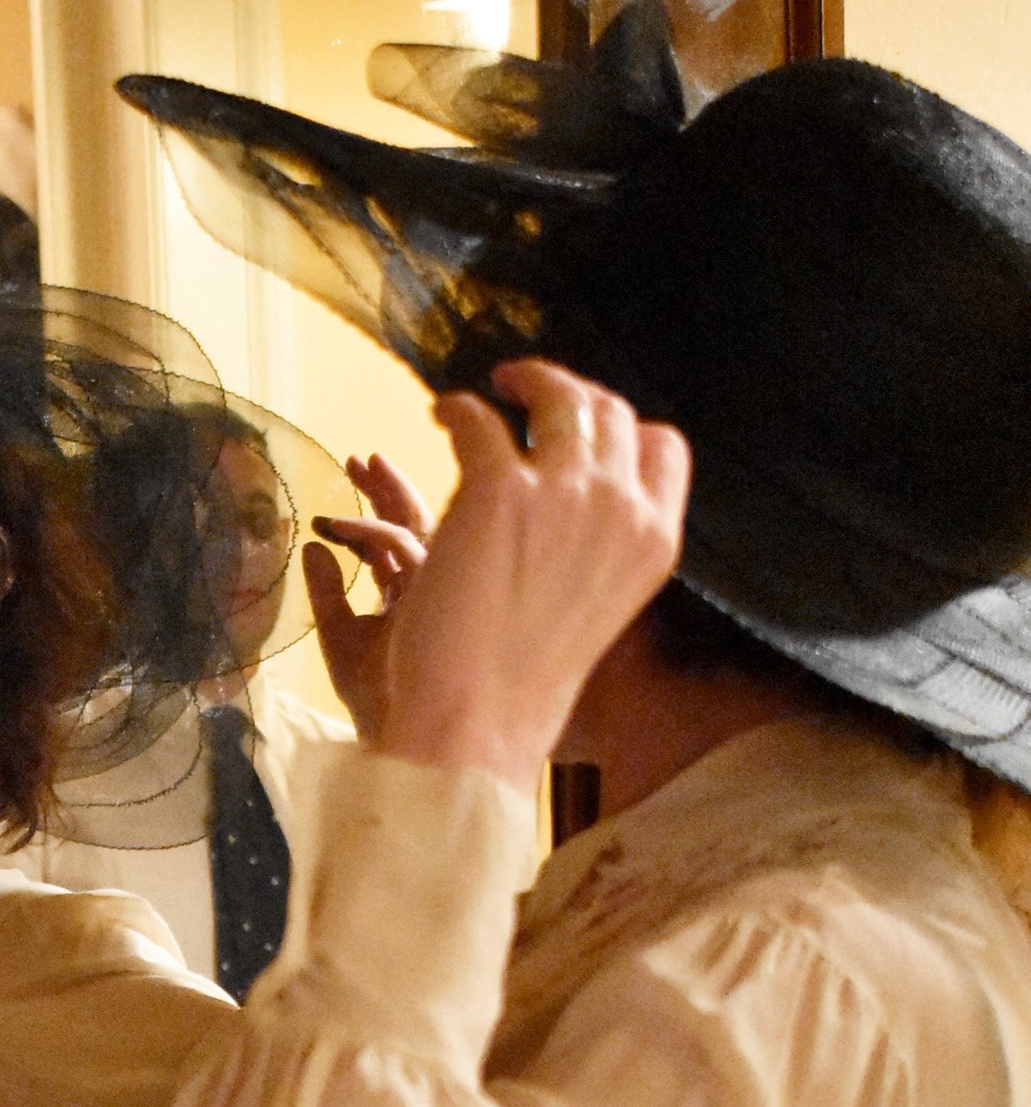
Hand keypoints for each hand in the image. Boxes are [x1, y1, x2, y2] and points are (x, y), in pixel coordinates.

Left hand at [304, 453, 433, 737]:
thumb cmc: (382, 710)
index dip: (383, 504)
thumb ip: (328, 596)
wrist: (414, 754)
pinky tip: (335, 528)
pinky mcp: (451, 597)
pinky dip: (372, 532)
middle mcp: (448, 591)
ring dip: (387, 493)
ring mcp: (455, 592)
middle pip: (426, 522)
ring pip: (427, 524)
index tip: (353, 474)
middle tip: (359, 457)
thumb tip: (309, 550)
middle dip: (392, 486)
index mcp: (429, 602)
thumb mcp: (343, 643)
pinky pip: (414, 547)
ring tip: (353, 468)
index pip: (413, 538)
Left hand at [307, 362, 689, 789]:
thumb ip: (596, 550)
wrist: (476, 724)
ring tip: (487, 392)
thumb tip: (576, 506)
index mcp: (652, 543)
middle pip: (611, 410)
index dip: (619, 425)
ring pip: (556, 397)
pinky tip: (442, 417)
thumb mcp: (591, 611)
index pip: (663, 448)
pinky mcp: (500, 489)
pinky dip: (457, 409)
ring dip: (522, 382)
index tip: (579, 427)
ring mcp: (564, 493)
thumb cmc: (517, 685)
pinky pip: (479, 418)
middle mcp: (620, 508)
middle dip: (569, 392)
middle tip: (526, 391)